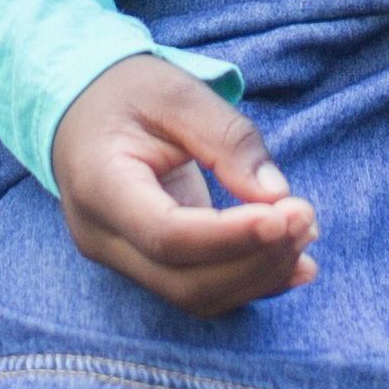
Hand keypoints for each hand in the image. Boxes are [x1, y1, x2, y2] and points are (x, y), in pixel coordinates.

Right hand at [51, 56, 319, 316]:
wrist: (81, 109)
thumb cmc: (127, 93)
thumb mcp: (176, 92)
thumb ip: (226, 139)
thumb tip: (276, 196)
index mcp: (99, 185)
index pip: (165, 234)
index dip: (230, 237)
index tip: (287, 215)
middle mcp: (102, 236)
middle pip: (184, 280)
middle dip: (255, 258)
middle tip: (306, 217)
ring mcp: (120, 259)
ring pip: (195, 296)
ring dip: (258, 274)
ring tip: (304, 232)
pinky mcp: (146, 265)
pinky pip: (199, 290)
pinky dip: (248, 281)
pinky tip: (291, 262)